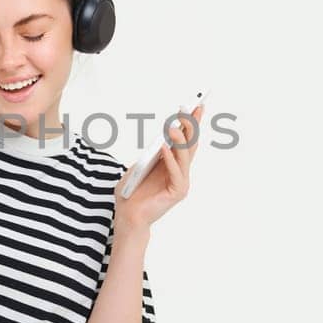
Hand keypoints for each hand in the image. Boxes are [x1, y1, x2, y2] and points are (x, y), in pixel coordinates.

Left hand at [113, 103, 203, 232]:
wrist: (127, 217)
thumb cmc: (131, 193)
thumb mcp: (138, 167)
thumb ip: (150, 155)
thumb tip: (161, 140)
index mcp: (172, 164)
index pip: (185, 139)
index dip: (191, 123)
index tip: (195, 105)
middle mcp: (180, 171)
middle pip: (190, 144)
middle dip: (191, 125)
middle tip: (192, 107)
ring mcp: (181, 182)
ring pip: (185, 157)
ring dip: (180, 140)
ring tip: (173, 126)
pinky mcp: (177, 192)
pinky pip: (176, 173)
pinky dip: (170, 160)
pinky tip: (163, 148)